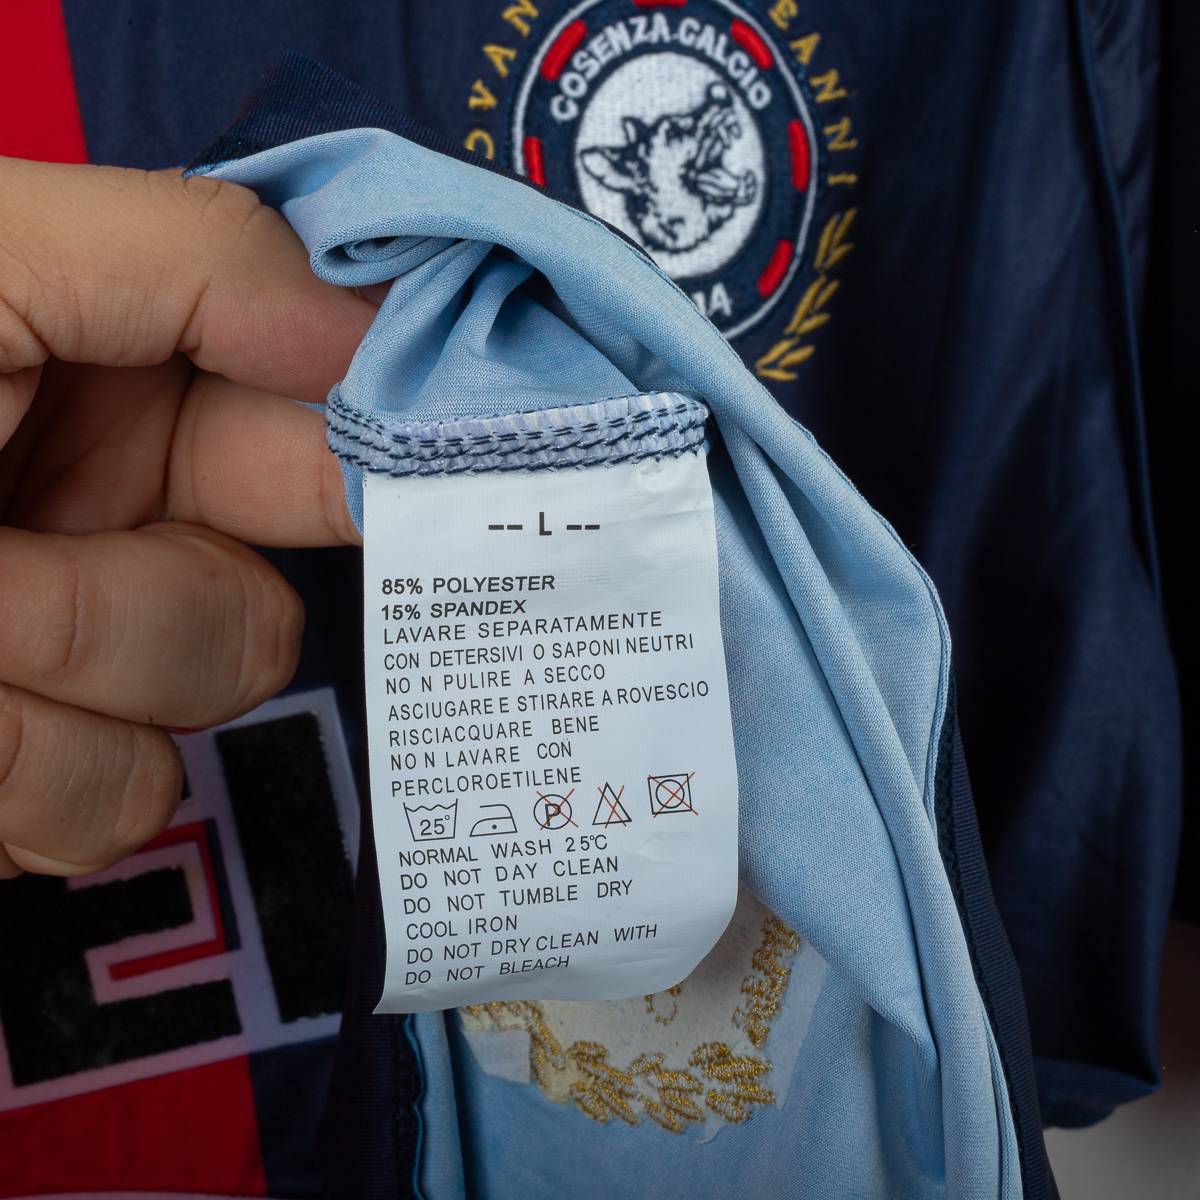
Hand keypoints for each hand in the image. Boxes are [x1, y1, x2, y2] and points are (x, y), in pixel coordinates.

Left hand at [0, 158, 375, 877]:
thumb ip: (188, 255)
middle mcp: (123, 505)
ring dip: (48, 669)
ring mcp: (88, 648)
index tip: (450, 479)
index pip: (323, 408)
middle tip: (1, 562)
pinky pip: (116, 800)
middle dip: (137, 586)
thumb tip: (367, 322)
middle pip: (270, 582)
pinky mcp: (45, 772)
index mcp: (122, 373)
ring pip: (198, 700)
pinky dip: (12, 766)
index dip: (388, 443)